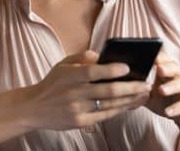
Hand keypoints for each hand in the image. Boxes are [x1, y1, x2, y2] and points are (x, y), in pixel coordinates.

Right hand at [21, 50, 150, 130]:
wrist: (33, 108)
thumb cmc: (52, 83)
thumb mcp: (62, 65)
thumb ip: (81, 57)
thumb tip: (102, 56)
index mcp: (69, 76)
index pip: (92, 72)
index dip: (111, 70)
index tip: (128, 67)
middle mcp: (73, 94)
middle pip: (107, 91)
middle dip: (130, 88)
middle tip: (146, 83)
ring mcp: (77, 110)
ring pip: (110, 104)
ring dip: (130, 100)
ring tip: (144, 94)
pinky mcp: (80, 123)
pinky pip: (104, 115)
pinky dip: (119, 109)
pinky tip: (130, 104)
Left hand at [145, 51, 179, 131]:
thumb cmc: (166, 103)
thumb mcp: (150, 96)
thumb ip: (138, 90)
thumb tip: (118, 85)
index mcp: (171, 73)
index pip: (167, 60)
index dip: (160, 57)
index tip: (151, 54)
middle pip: (176, 69)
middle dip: (167, 68)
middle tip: (158, 69)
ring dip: (172, 86)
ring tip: (161, 90)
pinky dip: (178, 107)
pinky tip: (168, 112)